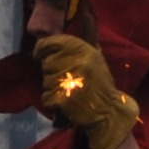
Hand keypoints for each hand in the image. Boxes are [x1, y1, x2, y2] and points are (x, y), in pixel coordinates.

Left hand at [33, 31, 138, 148]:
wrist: (109, 112)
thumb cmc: (100, 86)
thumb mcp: (95, 60)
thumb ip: (76, 50)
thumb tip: (58, 36)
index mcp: (84, 50)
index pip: (52, 42)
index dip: (42, 48)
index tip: (38, 54)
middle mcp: (76, 63)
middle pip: (47, 64)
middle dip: (51, 72)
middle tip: (65, 81)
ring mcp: (69, 81)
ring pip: (45, 82)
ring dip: (52, 88)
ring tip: (68, 93)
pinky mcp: (64, 99)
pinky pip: (46, 97)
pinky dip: (52, 102)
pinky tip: (65, 103)